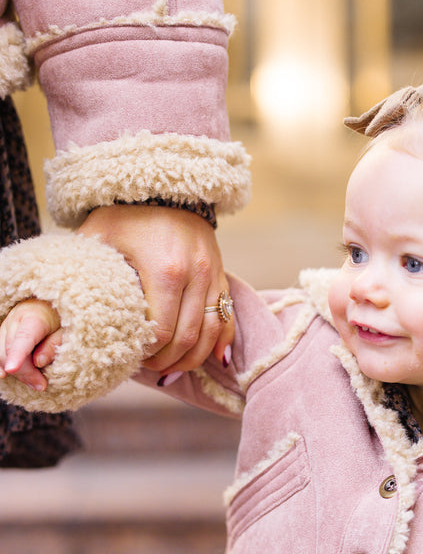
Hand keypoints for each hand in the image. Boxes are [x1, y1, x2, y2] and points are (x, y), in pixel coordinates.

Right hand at [0, 300, 60, 389]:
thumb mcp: (66, 331)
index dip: (17, 354)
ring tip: (35, 383)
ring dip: (16, 372)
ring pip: (1, 353)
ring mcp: (6, 327)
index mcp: (34, 317)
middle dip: (25, 372)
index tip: (11, 369)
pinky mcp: (2, 334)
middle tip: (42, 385)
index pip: (23, 338)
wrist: (49, 305)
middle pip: (10, 350)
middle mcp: (15, 320)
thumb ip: (54, 345)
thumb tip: (39, 362)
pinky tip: (4, 375)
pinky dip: (2, 365)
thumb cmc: (61, 320)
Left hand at [77, 205, 233, 373]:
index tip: (130, 358)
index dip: (145, 353)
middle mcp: (196, 274)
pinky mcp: (221, 274)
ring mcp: (213, 275)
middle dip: (166, 361)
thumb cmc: (123, 212)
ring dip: (191, 358)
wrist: (162, 184)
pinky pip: (227, 319)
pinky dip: (220, 343)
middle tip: (146, 367)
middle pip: (186, 338)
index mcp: (165, 270)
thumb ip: (87, 274)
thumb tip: (64, 311)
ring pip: (210, 334)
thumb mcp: (98, 238)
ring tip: (170, 369)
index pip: (160, 330)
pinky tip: (212, 360)